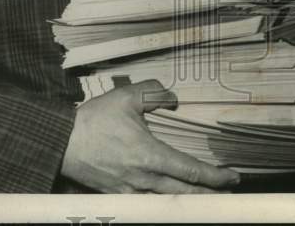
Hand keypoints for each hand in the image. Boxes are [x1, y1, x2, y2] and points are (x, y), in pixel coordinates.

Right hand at [60, 79, 240, 192]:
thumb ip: (155, 91)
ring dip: (189, 200)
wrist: (61, 142)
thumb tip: (174, 99)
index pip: (191, 171)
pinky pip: (147, 203)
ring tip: (207, 197)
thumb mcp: (127, 96)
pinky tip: (172, 198)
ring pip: (167, 202)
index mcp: (150, 155)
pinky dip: (164, 202)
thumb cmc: (95, 119)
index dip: (215, 176)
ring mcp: (130, 191)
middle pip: (185, 194)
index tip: (233, 177)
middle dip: (210, 194)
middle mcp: (144, 178)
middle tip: (229, 193)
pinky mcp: (118, 196)